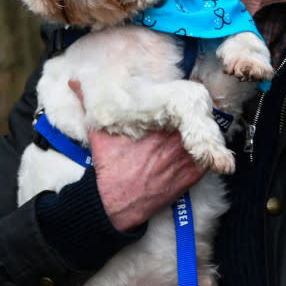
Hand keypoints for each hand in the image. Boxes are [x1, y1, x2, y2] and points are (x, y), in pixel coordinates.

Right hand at [69, 80, 205, 231]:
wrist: (115, 203)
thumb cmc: (110, 167)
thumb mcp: (100, 132)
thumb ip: (89, 102)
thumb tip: (74, 81)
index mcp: (160, 125)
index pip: (186, 101)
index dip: (191, 93)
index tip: (191, 89)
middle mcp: (178, 139)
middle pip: (201, 117)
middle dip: (200, 111)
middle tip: (199, 106)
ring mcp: (189, 158)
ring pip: (208, 136)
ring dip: (206, 130)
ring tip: (204, 125)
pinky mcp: (194, 175)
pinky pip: (210, 158)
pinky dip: (208, 152)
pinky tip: (203, 148)